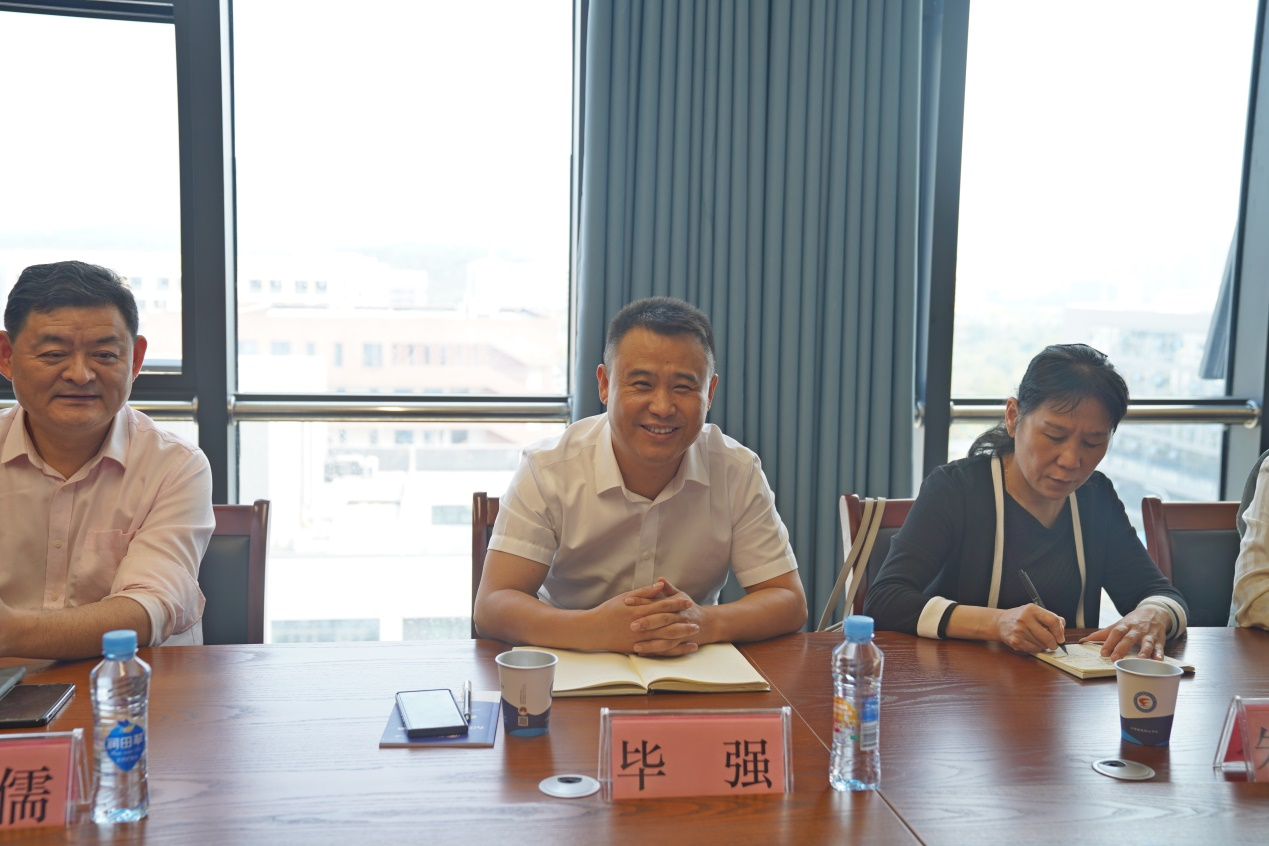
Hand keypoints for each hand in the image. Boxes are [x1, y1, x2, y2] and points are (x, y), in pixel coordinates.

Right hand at [582, 580, 699, 654]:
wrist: (593, 630)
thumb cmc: (608, 611)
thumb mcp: (625, 598)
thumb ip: (644, 593)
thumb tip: (660, 585)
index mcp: (638, 610)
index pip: (662, 605)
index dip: (676, 603)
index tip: (688, 601)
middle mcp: (641, 625)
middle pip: (667, 622)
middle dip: (683, 621)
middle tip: (696, 620)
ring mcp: (640, 638)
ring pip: (665, 638)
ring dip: (681, 635)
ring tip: (694, 633)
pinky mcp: (637, 648)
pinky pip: (659, 650)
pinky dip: (673, 649)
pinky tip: (683, 648)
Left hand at [624, 578, 706, 656]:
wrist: (707, 624)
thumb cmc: (688, 608)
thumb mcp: (680, 595)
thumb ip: (668, 588)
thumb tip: (660, 579)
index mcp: (676, 605)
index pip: (657, 601)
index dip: (642, 600)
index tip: (627, 601)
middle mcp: (679, 618)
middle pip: (663, 620)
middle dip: (648, 623)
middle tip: (632, 625)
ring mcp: (681, 633)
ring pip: (666, 639)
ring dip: (651, 644)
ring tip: (636, 646)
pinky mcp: (681, 645)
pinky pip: (668, 650)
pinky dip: (656, 653)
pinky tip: (642, 653)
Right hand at [995, 603, 1065, 653]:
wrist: (999, 623)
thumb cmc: (1020, 617)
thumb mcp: (1034, 611)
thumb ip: (1049, 617)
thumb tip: (1062, 627)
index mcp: (1031, 609)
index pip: (1053, 621)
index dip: (1060, 631)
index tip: (1060, 637)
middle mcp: (1024, 619)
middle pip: (1048, 637)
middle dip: (1054, 643)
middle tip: (1054, 643)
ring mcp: (1019, 631)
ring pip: (1042, 645)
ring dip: (1044, 646)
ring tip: (1038, 640)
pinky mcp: (1015, 641)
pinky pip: (1034, 650)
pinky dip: (1036, 649)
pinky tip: (1031, 643)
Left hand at [1080, 605, 1168, 660]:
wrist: (1154, 611)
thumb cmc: (1132, 621)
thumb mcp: (1118, 624)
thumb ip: (1102, 634)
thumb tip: (1083, 640)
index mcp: (1125, 625)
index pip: (1115, 633)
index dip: (1109, 642)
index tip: (1102, 653)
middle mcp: (1136, 629)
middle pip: (1128, 638)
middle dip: (1121, 648)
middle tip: (1114, 659)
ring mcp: (1148, 635)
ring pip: (1146, 643)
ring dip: (1143, 651)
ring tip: (1140, 659)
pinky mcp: (1159, 640)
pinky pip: (1160, 648)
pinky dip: (1159, 654)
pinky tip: (1158, 660)